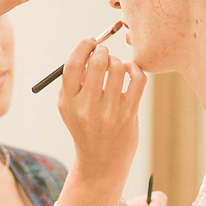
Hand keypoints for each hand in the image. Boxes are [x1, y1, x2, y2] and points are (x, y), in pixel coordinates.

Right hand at [59, 38, 145, 187]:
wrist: (101, 163)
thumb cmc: (86, 128)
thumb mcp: (71, 107)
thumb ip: (76, 81)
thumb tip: (91, 50)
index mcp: (68, 102)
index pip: (73, 64)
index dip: (83, 46)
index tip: (90, 42)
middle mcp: (87, 107)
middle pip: (97, 62)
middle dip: (103, 50)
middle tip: (104, 52)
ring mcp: (109, 113)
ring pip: (118, 68)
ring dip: (118, 61)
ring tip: (117, 67)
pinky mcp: (128, 116)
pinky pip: (137, 80)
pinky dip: (135, 69)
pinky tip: (130, 72)